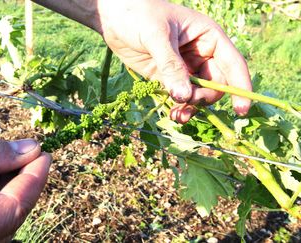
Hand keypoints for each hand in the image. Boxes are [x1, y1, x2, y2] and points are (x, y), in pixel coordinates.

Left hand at [97, 0, 251, 122]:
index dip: (240, 88)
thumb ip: (170, 66)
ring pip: (198, 93)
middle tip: (187, 104)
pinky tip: (173, 113)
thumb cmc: (139, 14)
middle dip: (205, 98)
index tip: (241, 110)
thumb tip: (183, 96)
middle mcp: (201, 53)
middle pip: (216, 84)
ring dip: (191, 107)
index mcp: (208, 36)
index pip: (233, 64)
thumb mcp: (157, 36)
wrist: (112, 16)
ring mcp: (184, 66)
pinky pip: (179, 95)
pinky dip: (178, 106)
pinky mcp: (166, 77)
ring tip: (178, 116)